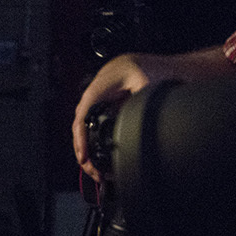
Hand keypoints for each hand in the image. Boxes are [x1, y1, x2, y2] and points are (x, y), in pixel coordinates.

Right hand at [72, 53, 154, 182]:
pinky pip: (91, 126)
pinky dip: (92, 143)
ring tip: (96, 171)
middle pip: (79, 125)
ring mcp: (98, 101)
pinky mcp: (103, 107)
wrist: (157, 65)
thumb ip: (141, 99)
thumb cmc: (152, 69)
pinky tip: (98, 158)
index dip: (81, 137)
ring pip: (83, 128)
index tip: (84, 156)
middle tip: (92, 170)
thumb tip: (134, 121)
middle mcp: (95, 93)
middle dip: (82, 150)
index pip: (83, 114)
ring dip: (86, 150)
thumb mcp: (148, 83)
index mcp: (101, 85)